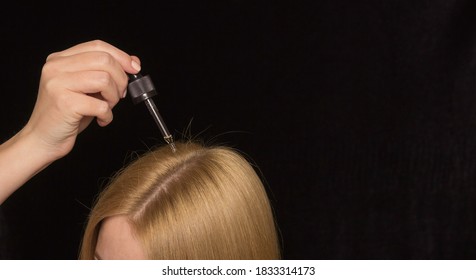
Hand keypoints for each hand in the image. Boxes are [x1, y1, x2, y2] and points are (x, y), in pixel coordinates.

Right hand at [22, 40, 140, 160]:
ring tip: (107, 108)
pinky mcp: (64, 103)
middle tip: (119, 95)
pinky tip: (101, 120)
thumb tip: (133, 61)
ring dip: (114, 98)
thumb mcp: (87, 88)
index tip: (135, 68)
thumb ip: (104, 72)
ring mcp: (58, 84)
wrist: (42, 139)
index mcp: (60, 60)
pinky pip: (101, 105)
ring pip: (104, 79)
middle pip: (104, 60)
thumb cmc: (67, 115)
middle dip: (120, 79)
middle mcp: (56, 67)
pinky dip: (107, 115)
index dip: (121, 56)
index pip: (97, 46)